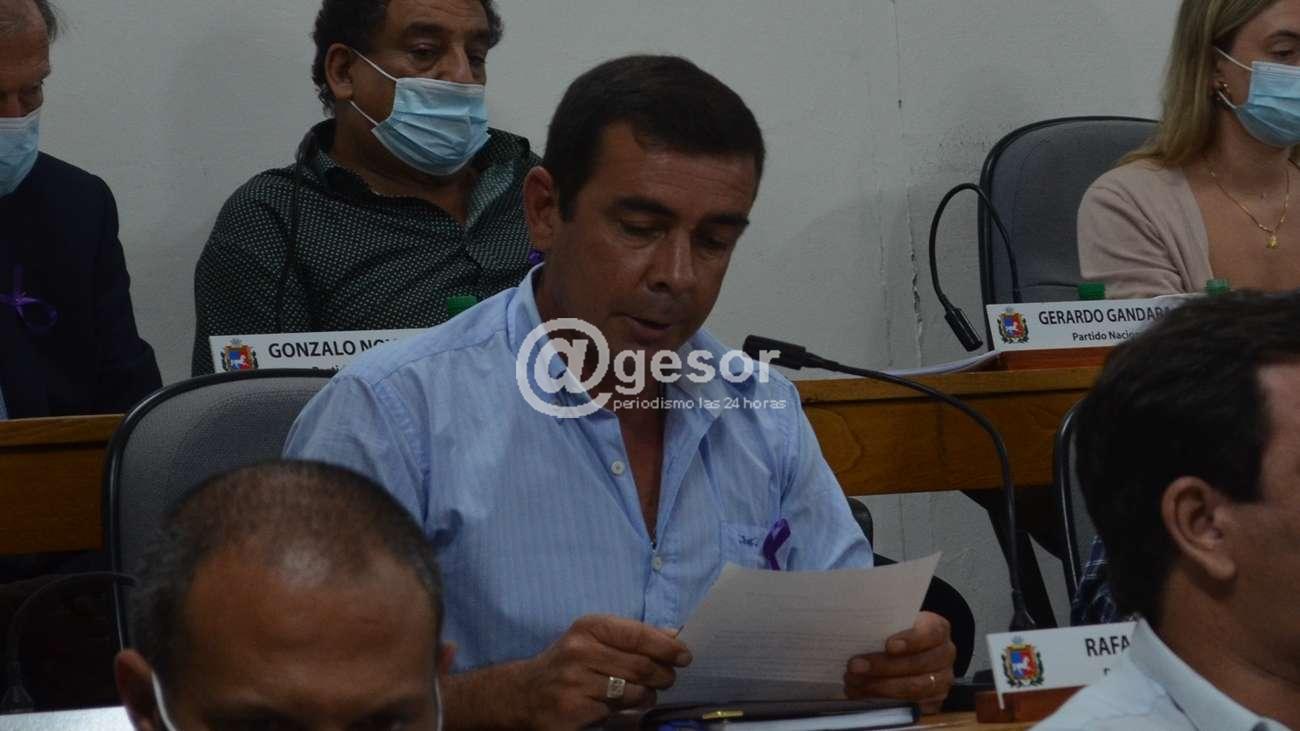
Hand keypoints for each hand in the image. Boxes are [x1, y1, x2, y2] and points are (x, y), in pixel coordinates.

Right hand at [518, 614, 691, 729]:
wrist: (524, 694)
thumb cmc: (568, 662)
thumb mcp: (592, 639)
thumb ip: (631, 636)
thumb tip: (673, 636)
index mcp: (588, 628)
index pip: (637, 635)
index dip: (666, 647)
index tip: (684, 655)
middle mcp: (579, 652)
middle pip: (641, 666)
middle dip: (664, 675)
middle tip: (668, 678)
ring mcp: (575, 684)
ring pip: (633, 692)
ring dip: (648, 696)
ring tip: (645, 694)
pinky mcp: (574, 712)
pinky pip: (615, 713)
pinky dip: (624, 711)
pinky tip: (618, 706)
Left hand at [843, 611, 955, 713]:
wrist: (911, 651)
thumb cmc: (897, 632)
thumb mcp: (894, 623)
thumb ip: (883, 626)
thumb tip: (856, 633)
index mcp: (938, 629)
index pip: (931, 633)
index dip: (911, 640)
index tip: (888, 645)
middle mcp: (945, 655)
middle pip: (918, 664)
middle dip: (883, 667)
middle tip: (855, 666)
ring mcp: (942, 680)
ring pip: (914, 688)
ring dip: (880, 686)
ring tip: (855, 682)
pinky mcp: (935, 702)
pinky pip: (911, 705)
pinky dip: (885, 702)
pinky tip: (864, 695)